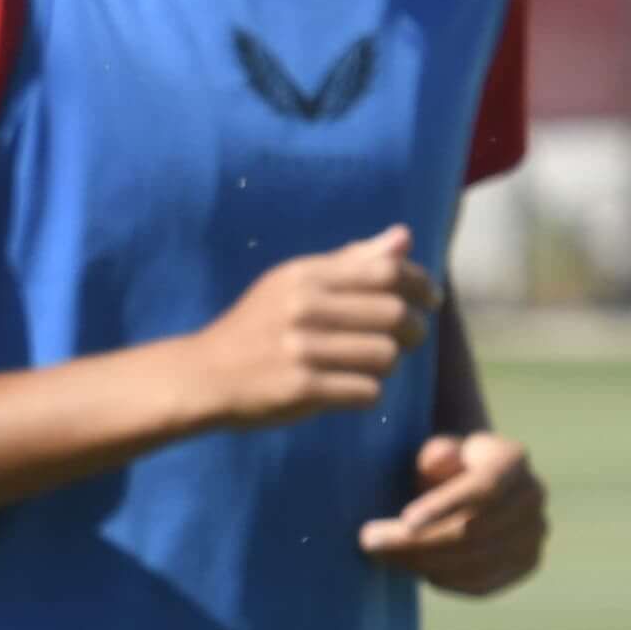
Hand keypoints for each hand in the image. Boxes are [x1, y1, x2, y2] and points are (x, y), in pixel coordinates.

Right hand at [190, 226, 439, 426]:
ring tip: (369, 365)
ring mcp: (300, 349)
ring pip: (386, 356)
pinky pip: (367, 391)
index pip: (385, 270)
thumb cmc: (256, 327)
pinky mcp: (300, 389)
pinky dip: (366, 393)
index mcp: (303, 276)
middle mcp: (302, 307)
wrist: (201, 375)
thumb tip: (404, 236)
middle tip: (406, 339)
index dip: (420, 283)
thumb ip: (350, 261)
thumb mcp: (294, 283)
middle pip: (394, 314)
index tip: (428, 299)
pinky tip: (348, 389)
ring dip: (387, 364)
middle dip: (413, 330)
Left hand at [360, 428, 547, 594]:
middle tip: (369, 542)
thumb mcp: (432, 450)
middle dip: (418, 541)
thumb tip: (438, 457)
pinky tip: (414, 569)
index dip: (446, 505)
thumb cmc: (440, 465)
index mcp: (512, 459)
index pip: (485, 487)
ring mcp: (534, 533)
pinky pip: (483, 583)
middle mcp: (533, 496)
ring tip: (382, 555)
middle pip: (475, 529)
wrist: (467, 487)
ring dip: (423, 563)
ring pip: (477, 561)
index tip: (404, 520)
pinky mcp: (526, 563)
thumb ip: (435, 452)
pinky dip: (444, 580)